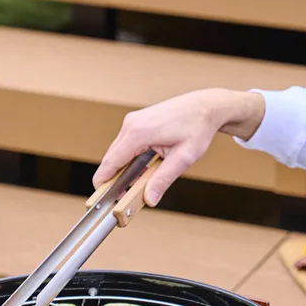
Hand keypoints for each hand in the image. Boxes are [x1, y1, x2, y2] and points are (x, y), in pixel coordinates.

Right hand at [92, 88, 264, 205]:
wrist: (205, 106)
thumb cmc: (197, 128)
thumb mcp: (183, 158)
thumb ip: (164, 179)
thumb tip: (150, 199)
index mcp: (139, 133)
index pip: (112, 161)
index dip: (103, 181)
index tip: (100, 198)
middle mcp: (131, 124)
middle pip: (112, 158)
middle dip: (114, 178)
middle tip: (123, 199)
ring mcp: (132, 121)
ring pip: (118, 152)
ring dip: (123, 168)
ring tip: (135, 185)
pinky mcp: (136, 122)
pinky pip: (125, 144)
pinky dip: (128, 158)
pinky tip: (141, 169)